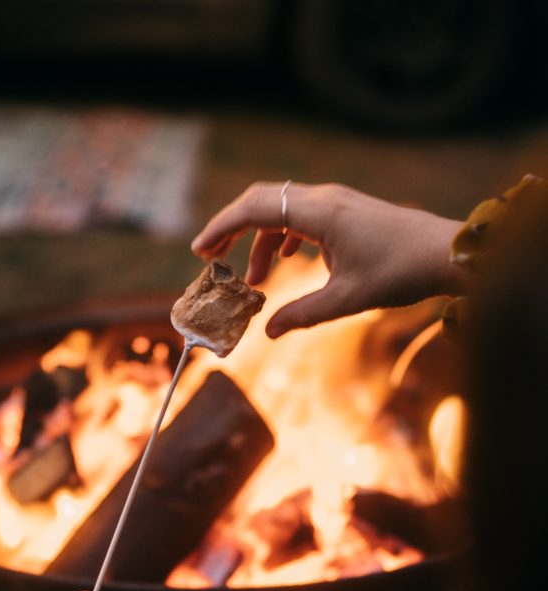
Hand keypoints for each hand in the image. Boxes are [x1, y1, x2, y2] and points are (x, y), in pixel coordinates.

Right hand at [191, 181, 466, 337]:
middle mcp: (325, 199)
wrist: (447, 254)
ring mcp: (336, 202)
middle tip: (210, 259)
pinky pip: (301, 216)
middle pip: (262, 201)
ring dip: (260, 242)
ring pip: (282, 211)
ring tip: (253, 281)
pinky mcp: (346, 211)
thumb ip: (303, 315)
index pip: (256, 208)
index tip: (200, 252)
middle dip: (232, 229)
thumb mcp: (348, 300)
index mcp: (321, 213)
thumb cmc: (402, 273)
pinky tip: (285, 263)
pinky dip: (283, 238)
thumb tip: (268, 332)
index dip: (222, 228)